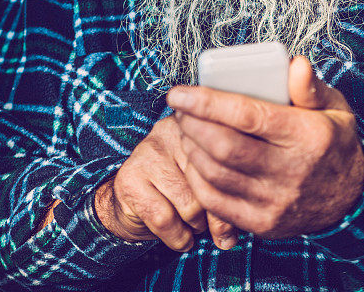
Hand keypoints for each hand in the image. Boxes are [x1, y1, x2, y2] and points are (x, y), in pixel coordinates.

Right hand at [94, 114, 237, 250]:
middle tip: (207, 221)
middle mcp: (171, 130)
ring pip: (189, 205)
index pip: (224, 161)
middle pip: (209, 183)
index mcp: (197, 126)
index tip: (233, 211)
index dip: (232, 194)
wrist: (130, 200)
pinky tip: (179, 235)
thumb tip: (229, 238)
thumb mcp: (207, 189)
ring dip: (194, 227)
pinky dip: (176, 237)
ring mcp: (147, 151)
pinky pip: (163, 218)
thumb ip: (224, 201)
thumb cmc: (178, 191)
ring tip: (192, 225)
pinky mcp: (130, 177)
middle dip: (213, 214)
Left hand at [167, 56, 363, 238]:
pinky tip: (194, 159)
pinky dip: (197, 179)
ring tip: (185, 129)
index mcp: (306, 136)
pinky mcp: (263, 224)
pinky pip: (216, 203)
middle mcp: (290, 172)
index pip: (247, 116)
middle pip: (224, 147)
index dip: (206, 102)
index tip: (178, 92)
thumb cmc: (333, 142)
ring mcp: (275, 202)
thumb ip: (309, 86)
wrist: (351, 200)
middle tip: (180, 108)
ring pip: (216, 175)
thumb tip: (294, 63)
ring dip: (191, 149)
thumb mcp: (334, 108)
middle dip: (192, 124)